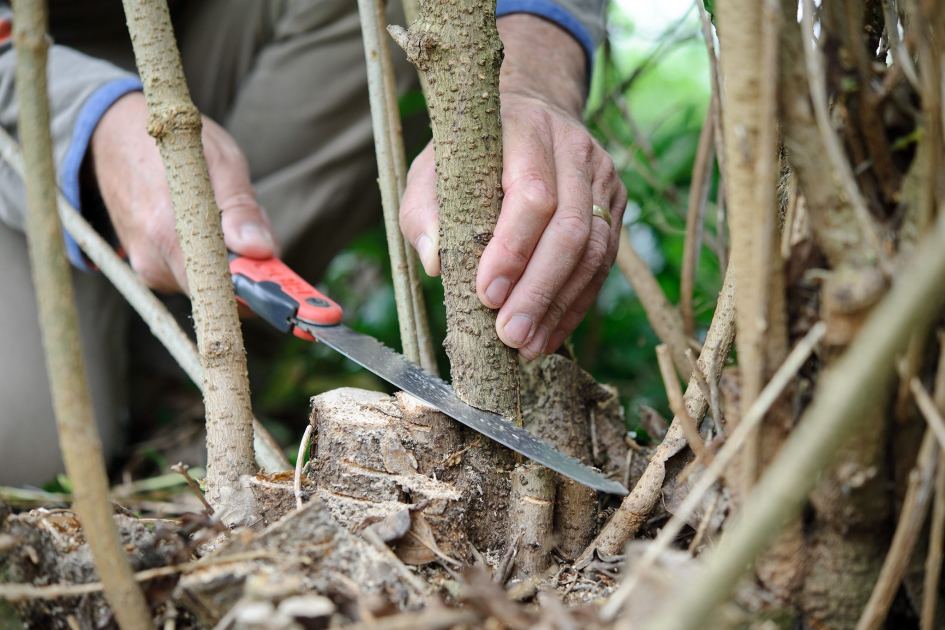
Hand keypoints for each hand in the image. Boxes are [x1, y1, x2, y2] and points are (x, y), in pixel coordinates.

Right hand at [90, 92, 275, 292]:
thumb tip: (261, 250)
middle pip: (222, 288)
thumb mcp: (219, 161)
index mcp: (168, 235)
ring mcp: (147, 269)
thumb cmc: (172, 145)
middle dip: (247, 266)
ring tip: (220, 212)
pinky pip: (194, 274)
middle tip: (251, 226)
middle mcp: (152, 262)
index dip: (257, 288)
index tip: (279, 278)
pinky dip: (211, 255)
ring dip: (229, 258)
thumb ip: (241, 209)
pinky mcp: (149, 269)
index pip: (222, 290)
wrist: (113, 136)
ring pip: (210, 282)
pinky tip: (204, 222)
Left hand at [399, 16, 625, 359]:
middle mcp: (574, 149)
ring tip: (528, 346)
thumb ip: (423, 209)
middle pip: (570, 229)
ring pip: (595, 251)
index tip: (487, 294)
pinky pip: (603, 263)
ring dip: (561, 306)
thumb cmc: (471, 149)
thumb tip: (435, 263)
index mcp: (526, 130)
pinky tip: (550, 335)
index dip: (513, 249)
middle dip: (540, 290)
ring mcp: (602, 177)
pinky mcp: (615, 203)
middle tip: (510, 335)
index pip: (533, 194)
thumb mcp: (432, 165)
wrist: (532, 108)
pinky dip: (576, 305)